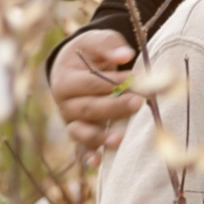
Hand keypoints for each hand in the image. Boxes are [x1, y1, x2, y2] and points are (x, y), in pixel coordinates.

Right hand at [49, 29, 141, 150]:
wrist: (74, 66)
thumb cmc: (89, 53)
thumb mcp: (96, 41)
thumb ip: (109, 46)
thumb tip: (125, 55)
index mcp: (65, 79)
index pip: (91, 83)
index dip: (114, 82)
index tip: (139, 79)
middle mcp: (64, 103)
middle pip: (89, 109)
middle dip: (114, 107)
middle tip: (138, 103)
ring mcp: (70, 121)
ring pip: (82, 132)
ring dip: (100, 137)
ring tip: (119, 139)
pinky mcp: (78, 135)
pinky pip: (80, 149)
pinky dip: (87, 157)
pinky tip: (97, 163)